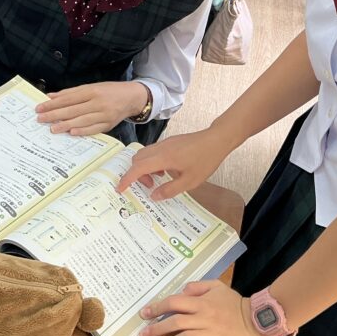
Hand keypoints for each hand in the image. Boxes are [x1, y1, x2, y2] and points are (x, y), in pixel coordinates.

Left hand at [35, 81, 149, 134]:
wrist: (132, 97)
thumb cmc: (109, 91)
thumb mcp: (91, 87)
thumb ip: (71, 92)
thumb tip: (51, 96)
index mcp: (92, 91)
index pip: (69, 98)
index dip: (53, 103)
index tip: (40, 107)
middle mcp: (98, 102)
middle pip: (73, 110)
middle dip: (55, 115)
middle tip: (41, 119)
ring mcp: (104, 114)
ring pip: (82, 120)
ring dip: (66, 125)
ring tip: (52, 128)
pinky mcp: (109, 125)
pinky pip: (94, 129)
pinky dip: (83, 131)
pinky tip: (72, 132)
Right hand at [116, 125, 233, 199]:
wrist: (216, 140)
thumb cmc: (205, 161)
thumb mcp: (189, 182)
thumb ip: (169, 190)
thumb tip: (153, 196)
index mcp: (163, 158)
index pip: (137, 168)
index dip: (126, 179)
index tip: (120, 189)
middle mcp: (160, 148)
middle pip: (136, 159)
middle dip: (136, 174)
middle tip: (150, 186)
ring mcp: (164, 143)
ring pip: (143, 154)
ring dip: (144, 168)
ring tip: (158, 178)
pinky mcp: (169, 142)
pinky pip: (152, 151)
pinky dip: (151, 162)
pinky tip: (166, 170)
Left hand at [138, 281, 268, 335]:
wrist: (258, 320)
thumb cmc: (236, 304)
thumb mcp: (218, 286)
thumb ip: (199, 286)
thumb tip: (182, 290)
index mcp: (202, 303)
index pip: (175, 303)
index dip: (158, 307)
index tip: (145, 313)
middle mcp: (204, 318)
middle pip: (176, 323)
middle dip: (157, 328)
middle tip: (143, 335)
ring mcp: (212, 335)